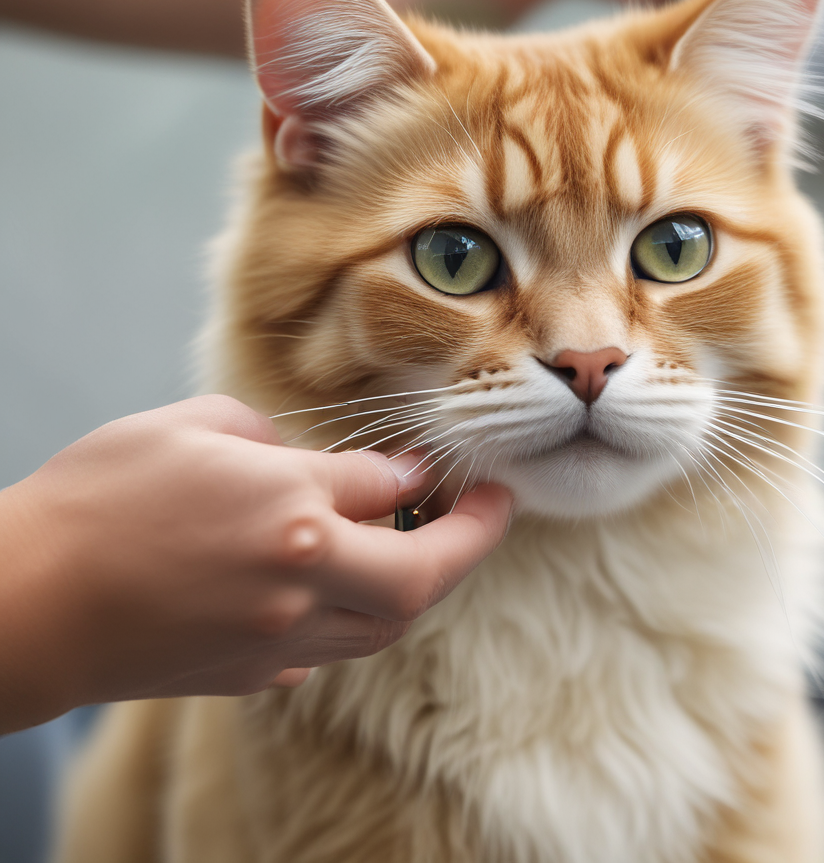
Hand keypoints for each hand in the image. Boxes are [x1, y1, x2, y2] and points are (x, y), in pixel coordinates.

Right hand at [0, 395, 509, 732]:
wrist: (21, 604)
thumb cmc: (97, 496)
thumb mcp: (193, 429)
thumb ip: (283, 443)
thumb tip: (350, 465)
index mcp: (287, 509)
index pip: (388, 489)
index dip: (422, 472)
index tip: (437, 464)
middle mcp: (298, 581)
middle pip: (421, 576)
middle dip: (475, 540)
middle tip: (495, 509)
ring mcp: (277, 637)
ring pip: (386, 627)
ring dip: (424, 586)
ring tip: (434, 549)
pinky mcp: (249, 674)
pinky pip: (329, 652)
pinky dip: (356, 620)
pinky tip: (348, 593)